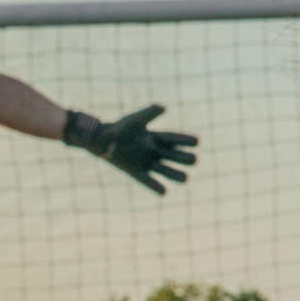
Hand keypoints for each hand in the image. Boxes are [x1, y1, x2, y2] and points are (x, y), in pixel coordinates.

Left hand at [64, 105, 197, 194]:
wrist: (102, 139)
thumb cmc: (119, 128)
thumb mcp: (136, 119)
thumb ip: (150, 112)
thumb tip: (163, 107)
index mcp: (154, 138)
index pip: (173, 139)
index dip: (184, 140)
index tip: (197, 142)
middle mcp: (151, 151)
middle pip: (172, 156)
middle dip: (183, 158)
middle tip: (194, 160)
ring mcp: (144, 161)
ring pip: (163, 169)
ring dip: (174, 175)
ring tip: (186, 179)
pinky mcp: (135, 171)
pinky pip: (146, 180)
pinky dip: (154, 186)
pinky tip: (164, 192)